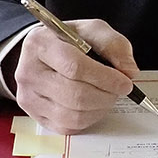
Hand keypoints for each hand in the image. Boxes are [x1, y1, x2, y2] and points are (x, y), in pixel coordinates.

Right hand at [12, 18, 138, 134]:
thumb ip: (113, 44)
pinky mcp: (35, 116)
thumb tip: (129, 71)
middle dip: (106, 95)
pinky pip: (68, 127)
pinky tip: (94, 105)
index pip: (74, 67)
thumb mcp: (91, 30)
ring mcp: (29, 97)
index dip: (105, 78)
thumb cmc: (68, 41)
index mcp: (40, 44)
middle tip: (120, 90)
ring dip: (100, 108)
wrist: (42, 54)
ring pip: (72, 115)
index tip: (125, 81)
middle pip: (74, 95)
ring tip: (108, 95)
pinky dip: (89, 119)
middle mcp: (28, 72)